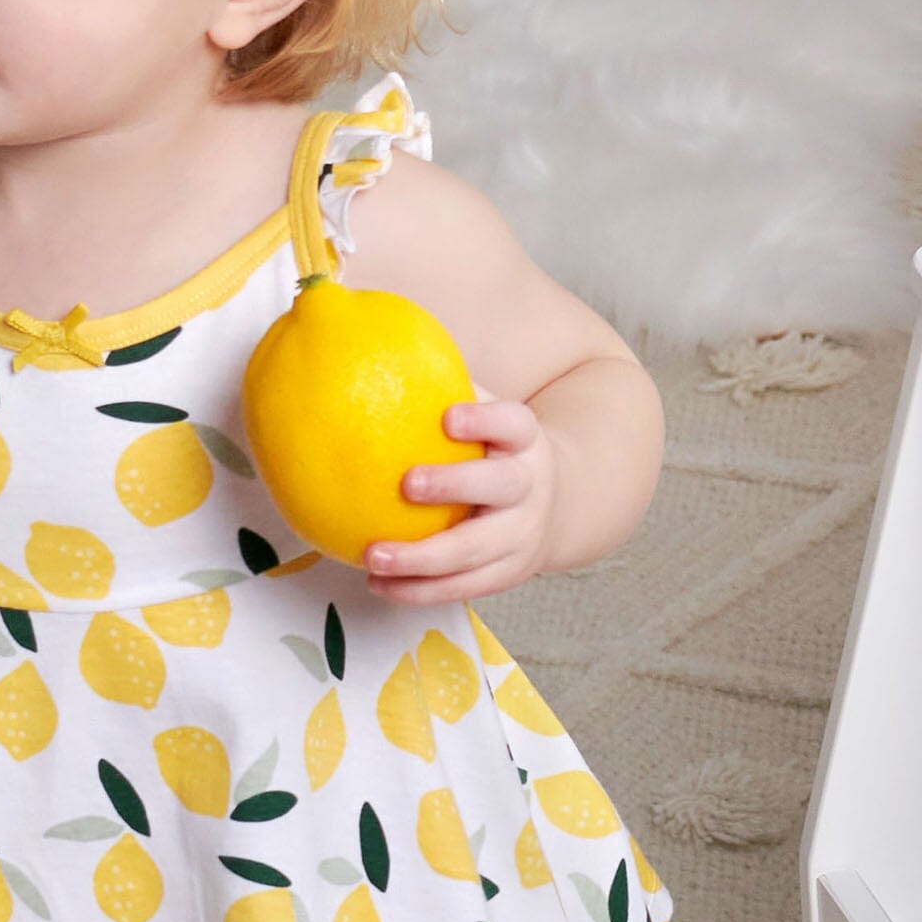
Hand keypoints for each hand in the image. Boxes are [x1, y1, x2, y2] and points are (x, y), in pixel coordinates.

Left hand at [364, 398, 558, 606]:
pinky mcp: (508, 573)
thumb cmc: (494, 449)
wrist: (556, 504)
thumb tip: (365, 331)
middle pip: (501, 486)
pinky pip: (462, 587)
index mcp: (525, 441)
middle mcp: (530, 487)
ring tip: (373, 556)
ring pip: (476, 551)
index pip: (513, 424)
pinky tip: (376, 583)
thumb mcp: (486, 415)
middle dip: (455, 485)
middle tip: (406, 483)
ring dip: (423, 558)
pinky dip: (419, 590)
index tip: (448, 418)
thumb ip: (440, 385)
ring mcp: (522, 535)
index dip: (485, 420)